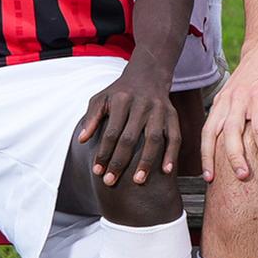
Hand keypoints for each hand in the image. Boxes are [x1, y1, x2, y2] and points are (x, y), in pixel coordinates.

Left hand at [76, 59, 179, 188]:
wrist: (148, 75)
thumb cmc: (120, 92)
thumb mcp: (100, 99)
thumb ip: (91, 118)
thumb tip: (82, 140)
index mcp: (122, 100)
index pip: (111, 131)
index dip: (103, 152)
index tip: (97, 170)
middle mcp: (143, 105)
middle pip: (130, 138)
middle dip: (120, 161)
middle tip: (111, 181)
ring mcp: (160, 110)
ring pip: (154, 139)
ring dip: (146, 161)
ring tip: (138, 181)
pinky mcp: (173, 115)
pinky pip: (174, 137)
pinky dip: (171, 154)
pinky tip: (166, 171)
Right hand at [204, 48, 257, 182]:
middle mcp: (238, 98)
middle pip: (231, 131)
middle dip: (235, 156)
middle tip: (242, 177)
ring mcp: (225, 100)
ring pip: (211, 131)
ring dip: (209, 156)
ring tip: (211, 178)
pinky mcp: (217, 102)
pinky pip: (207, 126)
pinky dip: (204, 146)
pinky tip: (207, 164)